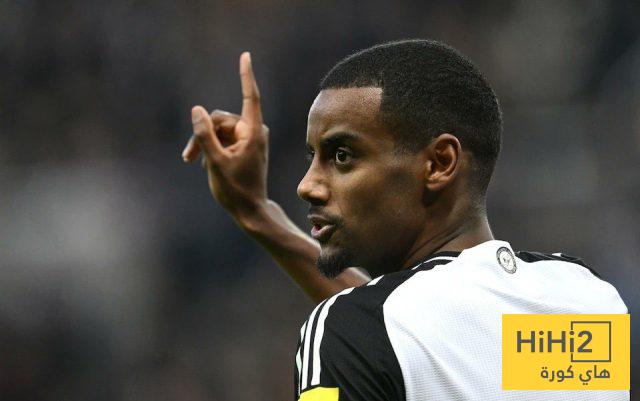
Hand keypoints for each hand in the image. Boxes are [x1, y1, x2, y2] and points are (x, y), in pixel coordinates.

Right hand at [182, 52, 269, 218]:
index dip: (245, 76)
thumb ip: (204, 135)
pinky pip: (222, 138)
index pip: (250, 97)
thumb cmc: (235, 189)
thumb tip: (197, 110)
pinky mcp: (242, 146)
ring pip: (218, 129)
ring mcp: (248, 138)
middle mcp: (253, 131)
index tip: (245, 56)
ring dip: (204, 144)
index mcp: (253, 132)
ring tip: (195, 163)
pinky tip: (206, 165)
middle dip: (202, 134)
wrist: (249, 210)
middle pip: (220, 119)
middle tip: (187, 157)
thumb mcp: (215, 162)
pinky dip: (211, 149)